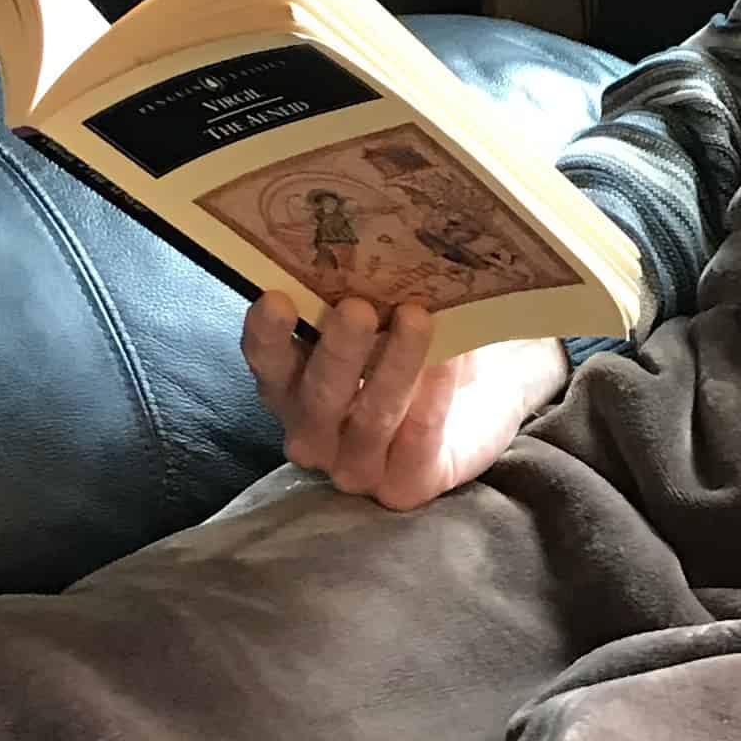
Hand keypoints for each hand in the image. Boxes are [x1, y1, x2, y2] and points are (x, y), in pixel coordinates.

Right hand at [241, 294, 569, 509]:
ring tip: (417, 318)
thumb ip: (364, 301)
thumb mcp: (383, 323)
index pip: (267, 363)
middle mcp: (313, 434)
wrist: (474, 403)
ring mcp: (355, 468)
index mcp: (292, 388)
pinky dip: (433, 397)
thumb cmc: (410, 353)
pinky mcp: (403, 487)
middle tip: (357, 307)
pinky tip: (449, 362)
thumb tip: (374, 252)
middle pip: (319, 394)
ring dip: (395, 365)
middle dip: (339, 350)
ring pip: (372, 417)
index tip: (276, 296)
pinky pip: (417, 440)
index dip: (267, 335)